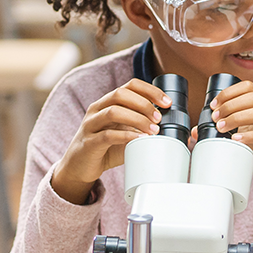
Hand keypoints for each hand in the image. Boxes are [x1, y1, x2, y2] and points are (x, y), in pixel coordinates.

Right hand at [51, 79, 170, 204]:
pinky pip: (107, 135)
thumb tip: (172, 125)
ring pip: (113, 111)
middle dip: (144, 104)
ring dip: (138, 119)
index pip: (130, 85)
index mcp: (108, 102)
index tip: (167, 102)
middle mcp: (97, 109)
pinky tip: (140, 140)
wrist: (80, 167)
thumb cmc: (107, 147)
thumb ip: (143, 125)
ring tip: (154, 130)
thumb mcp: (127, 132)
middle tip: (160, 118)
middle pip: (121, 94)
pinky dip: (127, 136)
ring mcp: (90, 125)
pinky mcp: (88, 142)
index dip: (150, 90)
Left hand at [210, 81, 252, 184]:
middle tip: (215, 118)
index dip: (229, 92)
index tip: (213, 104)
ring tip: (222, 128)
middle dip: (231, 105)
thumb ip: (229, 128)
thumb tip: (197, 131)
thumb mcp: (250, 132)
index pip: (250, 86)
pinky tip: (238, 139)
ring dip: (239, 118)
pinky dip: (252, 136)